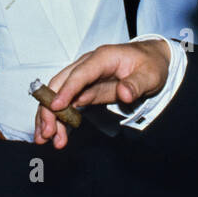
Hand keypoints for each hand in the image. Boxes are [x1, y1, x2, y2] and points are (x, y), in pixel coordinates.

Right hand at [34, 39, 171, 148]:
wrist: (151, 59)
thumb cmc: (149, 64)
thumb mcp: (150, 74)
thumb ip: (137, 84)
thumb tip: (124, 93)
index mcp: (102, 58)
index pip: (80, 74)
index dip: (66, 90)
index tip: (55, 107)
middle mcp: (87, 65)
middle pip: (60, 84)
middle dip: (49, 108)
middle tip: (47, 132)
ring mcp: (82, 77)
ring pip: (57, 95)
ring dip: (49, 117)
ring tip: (46, 139)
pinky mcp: (83, 89)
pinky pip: (66, 104)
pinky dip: (58, 118)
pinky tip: (55, 134)